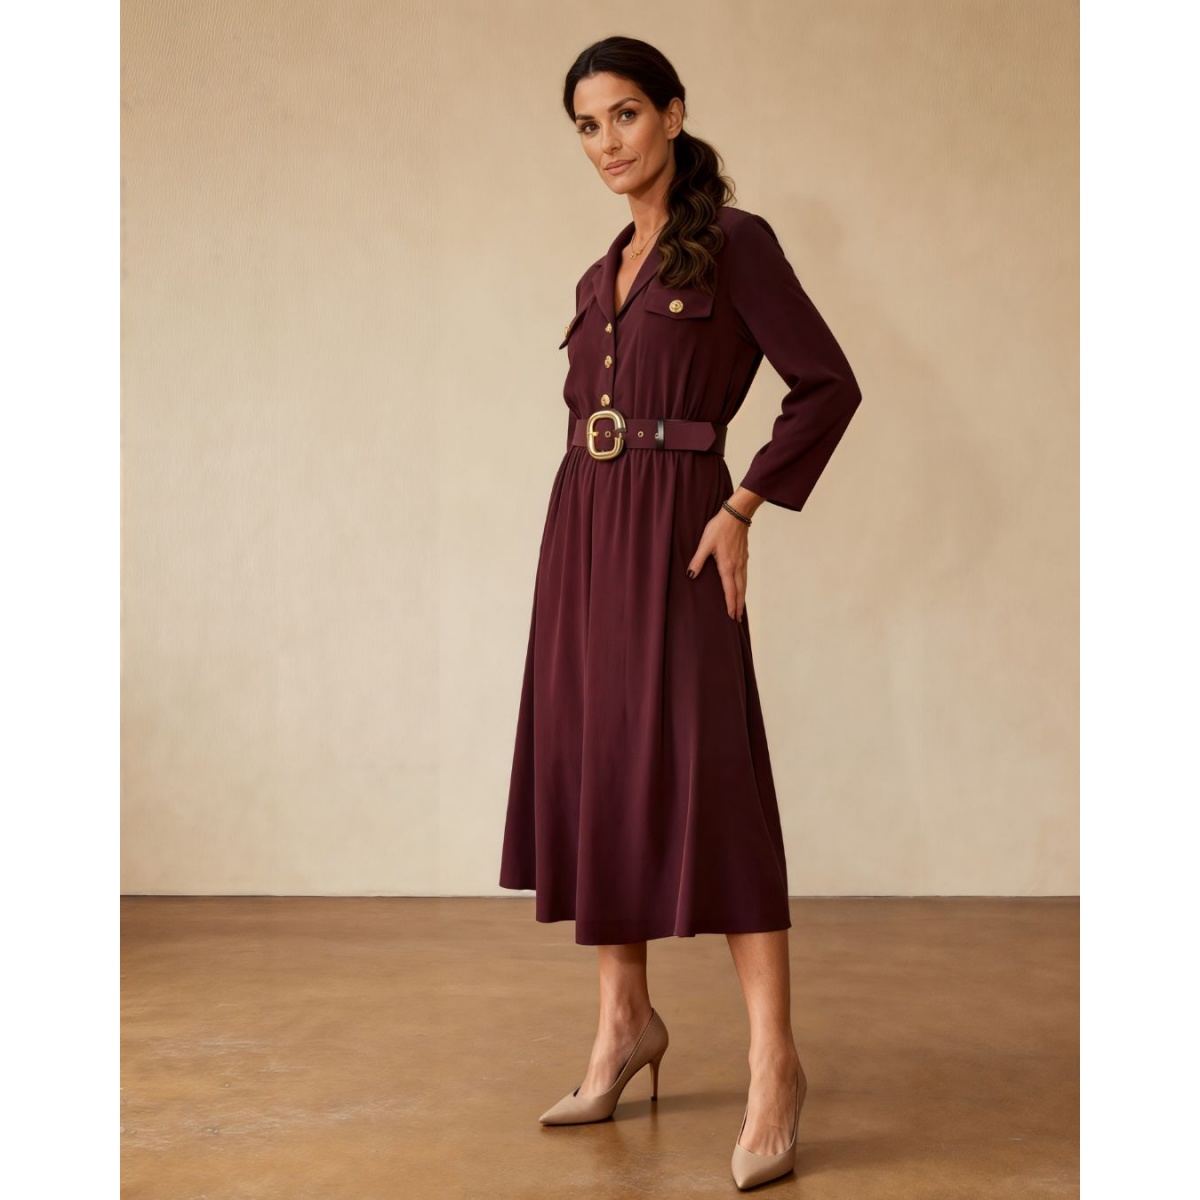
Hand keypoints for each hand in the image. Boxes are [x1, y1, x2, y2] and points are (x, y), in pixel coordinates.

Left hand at [687, 506, 751, 620]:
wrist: (736, 515)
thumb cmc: (719, 528)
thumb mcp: (704, 544)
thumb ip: (697, 561)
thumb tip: (691, 575)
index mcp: (727, 566)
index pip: (730, 590)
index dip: (731, 604)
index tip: (731, 616)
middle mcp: (737, 566)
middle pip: (740, 591)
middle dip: (739, 606)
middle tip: (738, 619)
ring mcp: (743, 561)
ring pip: (744, 584)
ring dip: (742, 597)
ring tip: (741, 608)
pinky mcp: (744, 556)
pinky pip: (745, 576)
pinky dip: (744, 586)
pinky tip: (742, 587)